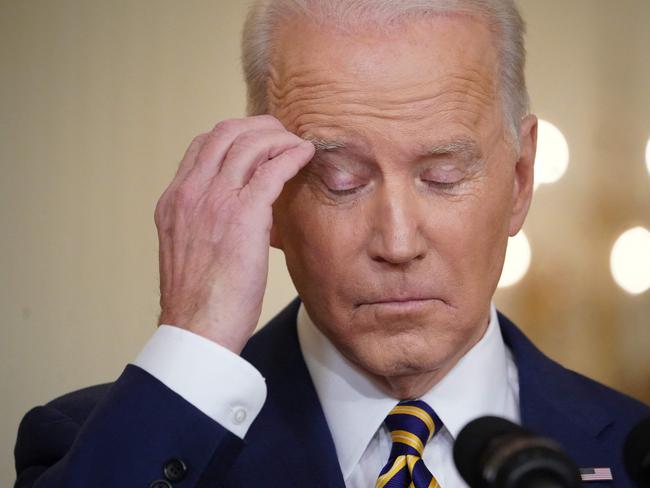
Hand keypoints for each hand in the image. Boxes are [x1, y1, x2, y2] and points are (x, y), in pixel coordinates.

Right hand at [154, 115, 314, 352]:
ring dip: (278, 138)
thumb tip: (234, 214)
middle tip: (281, 134)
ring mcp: (214, 200)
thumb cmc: (198, 299)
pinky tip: (305, 155)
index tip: (256, 141)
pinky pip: (272, 168)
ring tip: (297, 144)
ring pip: (249, 144)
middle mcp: (190, 192)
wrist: (196, 327)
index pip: (202, 146)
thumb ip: (203, 222)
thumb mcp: (188, 250)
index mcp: (174, 200)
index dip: (233, 135)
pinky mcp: (243, 214)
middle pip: (224, 133)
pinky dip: (291, 155)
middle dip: (257, 127)